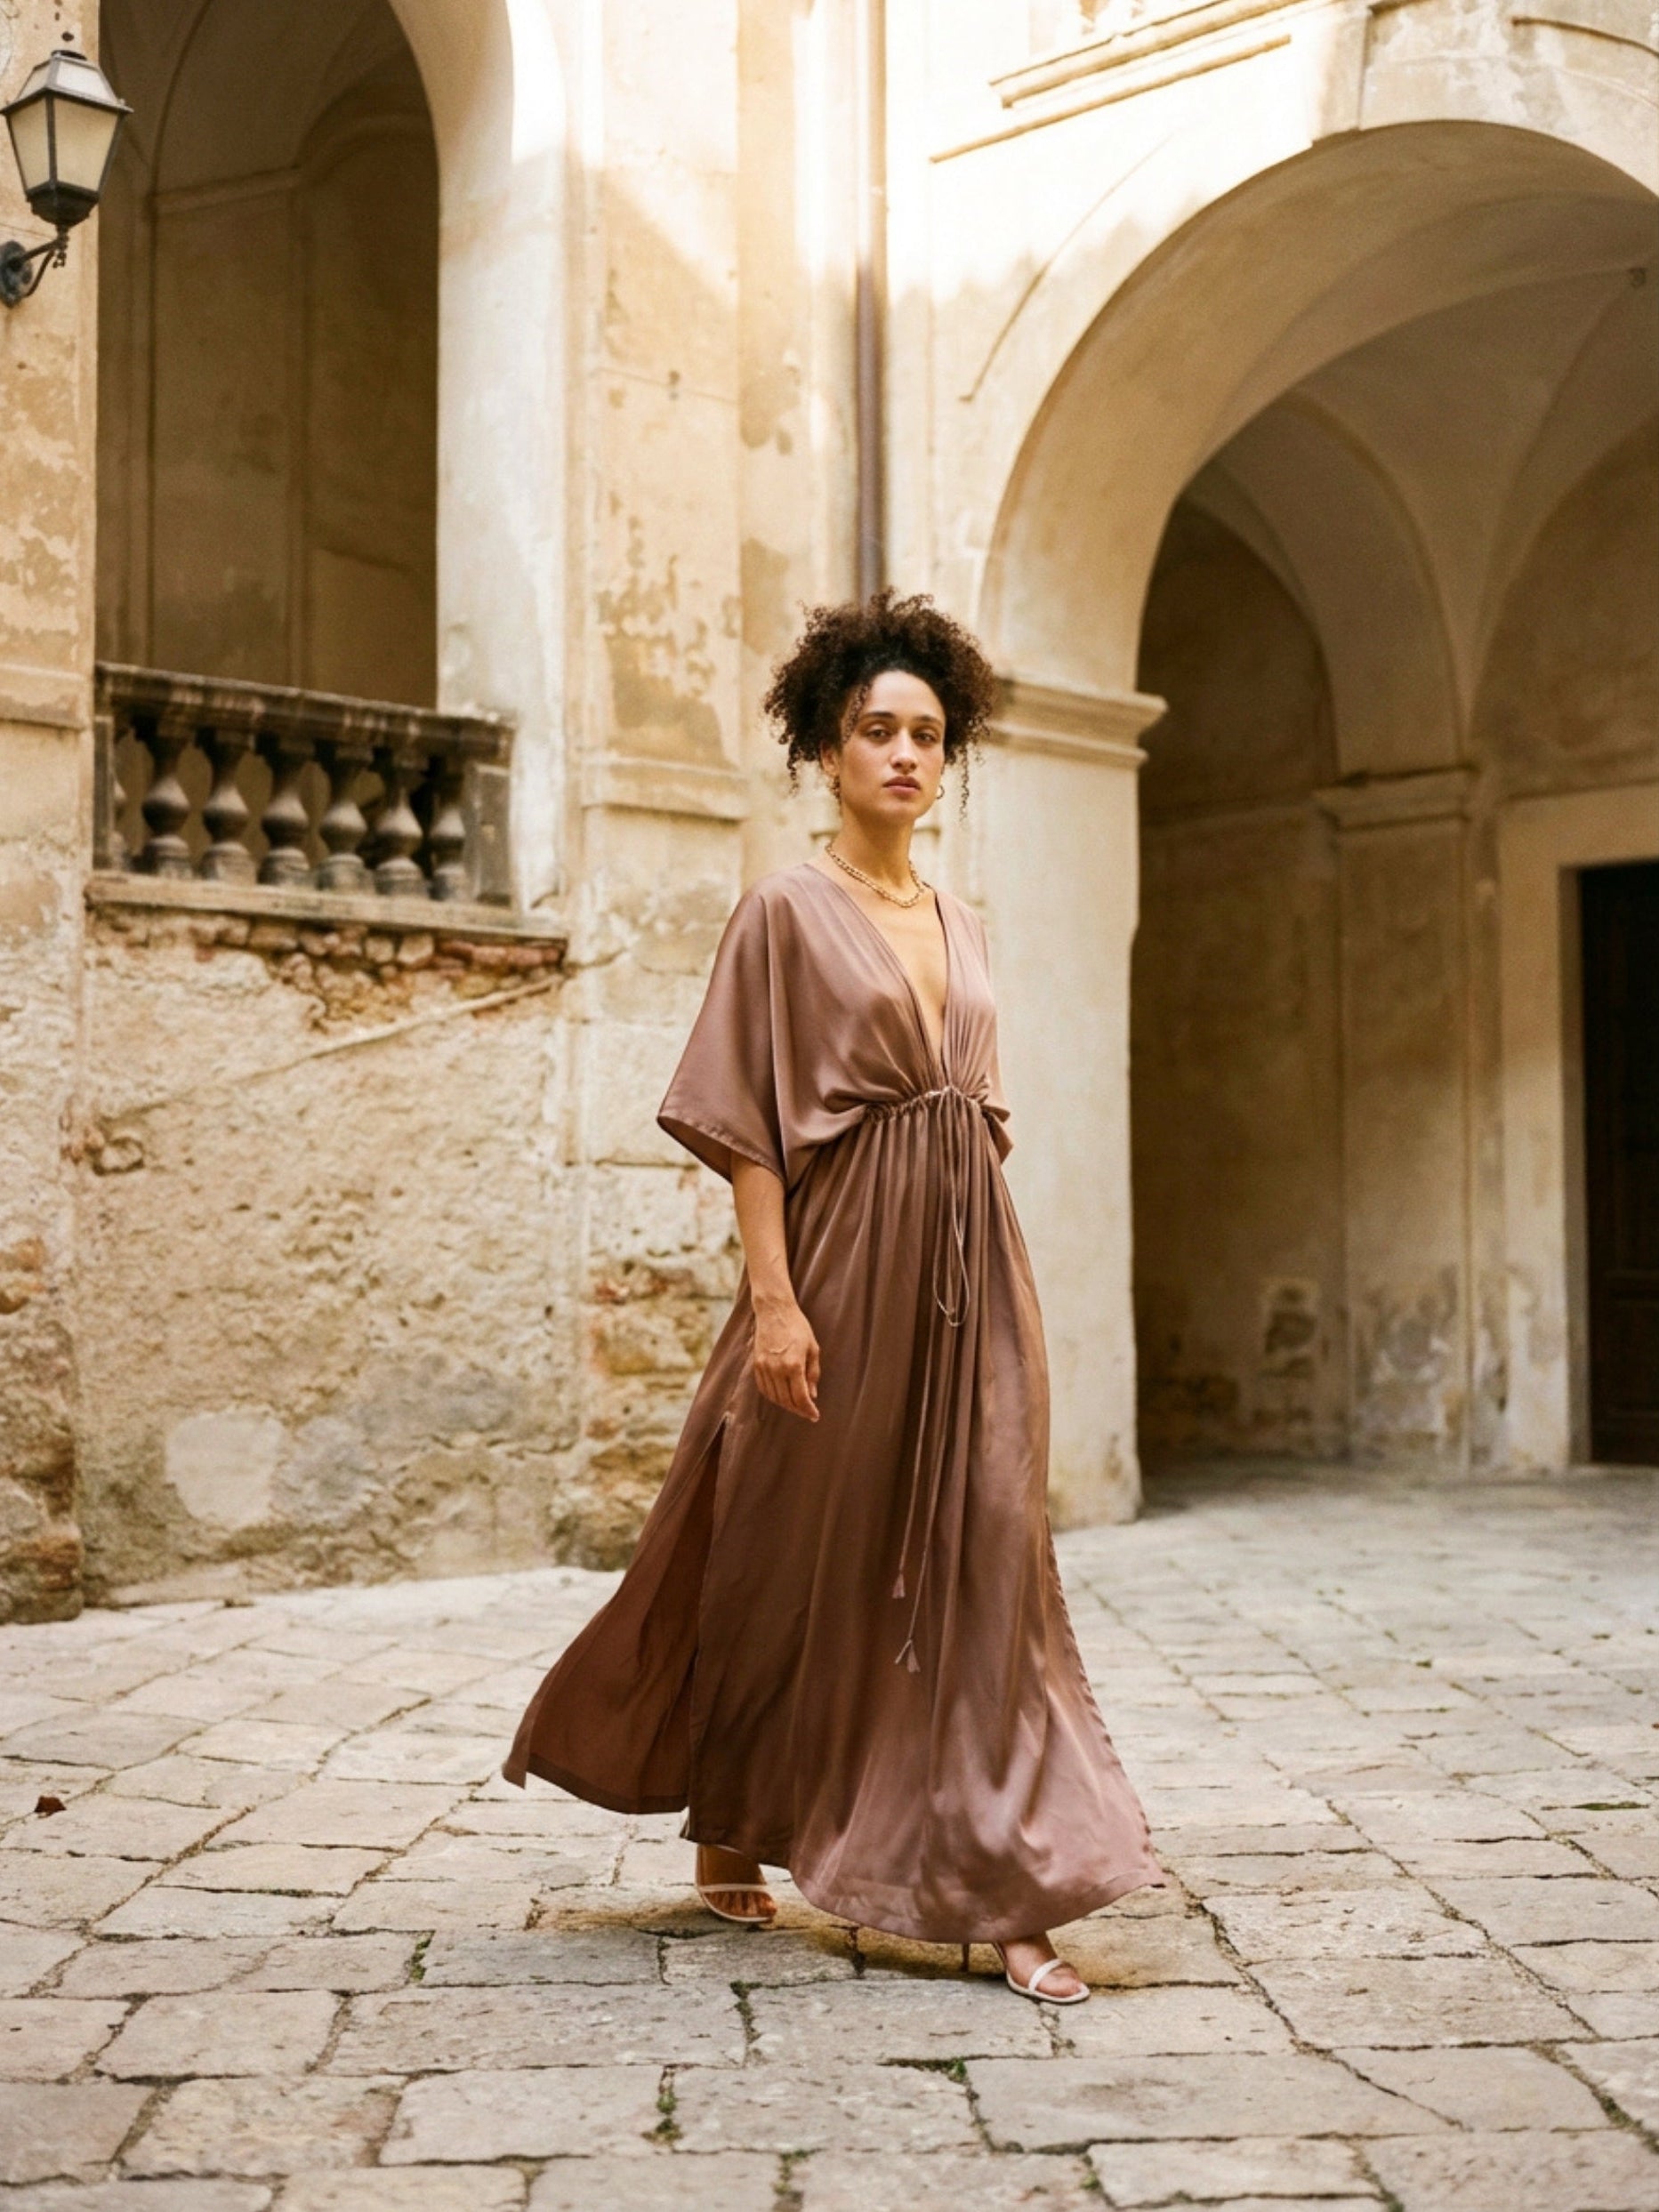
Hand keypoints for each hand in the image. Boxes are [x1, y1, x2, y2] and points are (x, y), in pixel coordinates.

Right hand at [752, 1293, 820, 1421]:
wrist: (774, 1311)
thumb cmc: (798, 1327)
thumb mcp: (813, 1348)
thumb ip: (813, 1374)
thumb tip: (812, 1395)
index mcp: (794, 1365)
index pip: (801, 1397)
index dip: (808, 1410)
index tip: (815, 1416)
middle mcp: (777, 1369)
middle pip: (786, 1401)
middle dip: (798, 1410)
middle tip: (807, 1412)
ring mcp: (764, 1367)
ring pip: (774, 1397)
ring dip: (786, 1405)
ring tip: (796, 1405)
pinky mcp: (756, 1365)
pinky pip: (764, 1388)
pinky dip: (773, 1396)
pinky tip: (782, 1396)